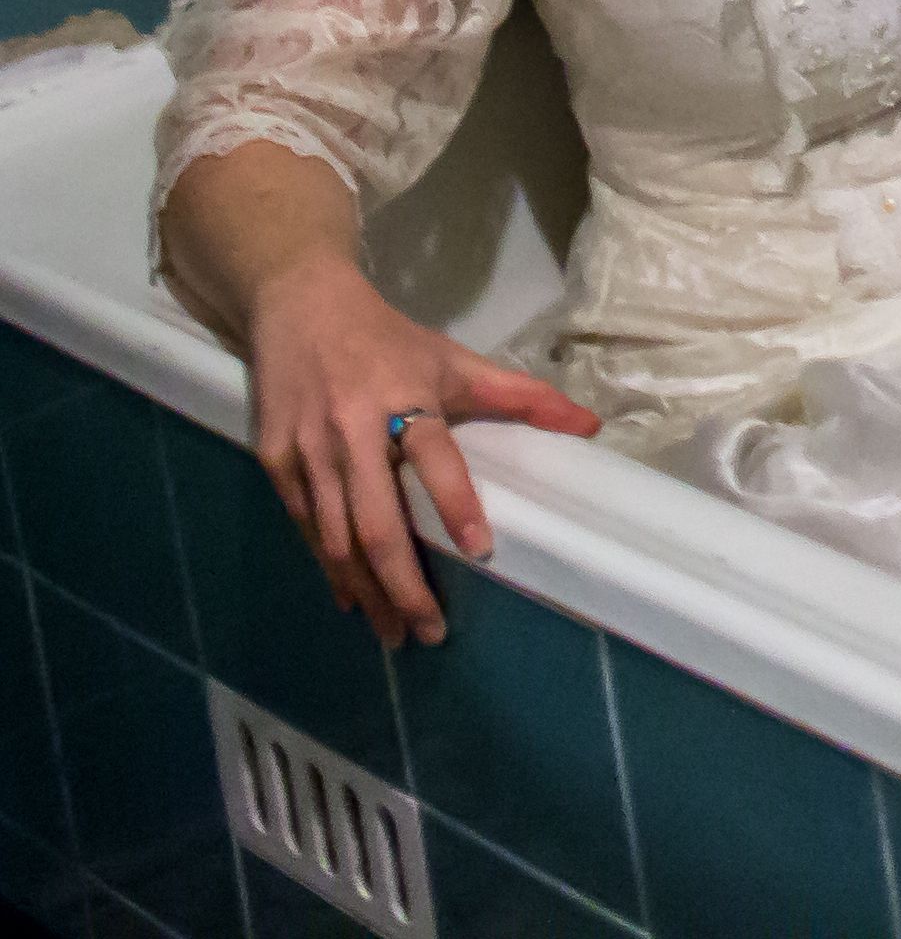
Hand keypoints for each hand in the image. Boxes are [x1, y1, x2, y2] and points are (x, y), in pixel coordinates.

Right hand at [243, 255, 599, 646]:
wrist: (297, 306)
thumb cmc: (388, 341)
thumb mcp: (455, 360)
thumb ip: (521, 395)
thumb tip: (590, 426)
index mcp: (404, 400)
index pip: (436, 459)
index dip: (456, 505)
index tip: (480, 551)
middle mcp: (352, 430)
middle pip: (376, 521)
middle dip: (402, 584)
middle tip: (429, 632)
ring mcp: (307, 450)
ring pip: (336, 537)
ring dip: (366, 590)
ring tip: (396, 632)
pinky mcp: (274, 461)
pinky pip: (305, 526)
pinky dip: (330, 567)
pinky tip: (352, 597)